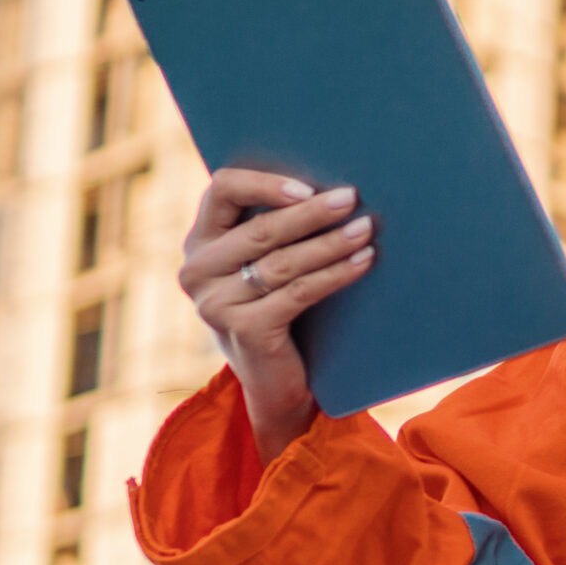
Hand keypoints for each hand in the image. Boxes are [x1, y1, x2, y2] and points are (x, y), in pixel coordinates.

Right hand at [178, 169, 377, 462]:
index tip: (308, 185)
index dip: (264, 183)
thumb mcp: (261, 263)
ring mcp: (216, 304)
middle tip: (351, 198)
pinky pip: (299, 292)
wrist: (272, 381)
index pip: (222, 190)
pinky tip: (363, 261)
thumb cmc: (275, 305)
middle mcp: (198, 270)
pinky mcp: (245, 331)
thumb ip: (273, 227)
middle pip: (260, 229)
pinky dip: (336, 274)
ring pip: (283, 262)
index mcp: (200, 241)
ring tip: (367, 228)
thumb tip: (332, 185)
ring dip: (331, 242)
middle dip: (312, 213)